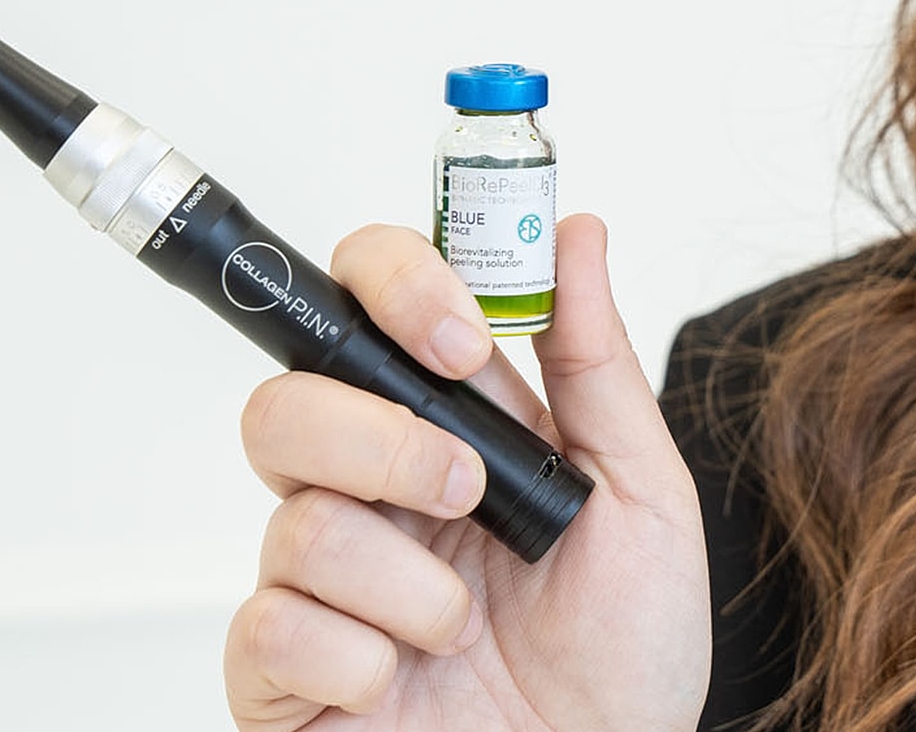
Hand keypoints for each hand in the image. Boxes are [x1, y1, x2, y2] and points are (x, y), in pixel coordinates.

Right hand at [225, 214, 709, 730]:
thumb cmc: (626, 660)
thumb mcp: (644, 496)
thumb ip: (596, 363)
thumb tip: (573, 232)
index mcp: (451, 433)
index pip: (367, 307)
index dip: (394, 288)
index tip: (461, 336)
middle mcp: (370, 494)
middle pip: (289, 398)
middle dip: (382, 441)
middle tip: (465, 496)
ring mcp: (319, 583)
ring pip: (296, 519)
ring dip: (406, 583)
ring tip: (462, 630)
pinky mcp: (279, 674)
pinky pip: (271, 626)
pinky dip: (358, 659)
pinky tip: (403, 684)